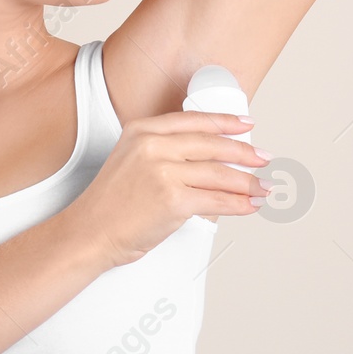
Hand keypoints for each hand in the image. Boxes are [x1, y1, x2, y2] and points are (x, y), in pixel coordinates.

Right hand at [61, 111, 273, 268]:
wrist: (89, 233)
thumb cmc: (109, 205)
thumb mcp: (131, 161)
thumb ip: (163, 152)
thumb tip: (209, 158)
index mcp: (142, 130)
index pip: (194, 120)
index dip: (225, 122)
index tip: (245, 125)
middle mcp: (152, 145)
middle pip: (212, 145)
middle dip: (244, 153)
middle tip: (262, 157)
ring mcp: (163, 172)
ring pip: (219, 174)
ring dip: (247, 182)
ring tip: (262, 186)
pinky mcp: (173, 200)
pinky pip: (217, 201)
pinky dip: (239, 204)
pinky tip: (249, 204)